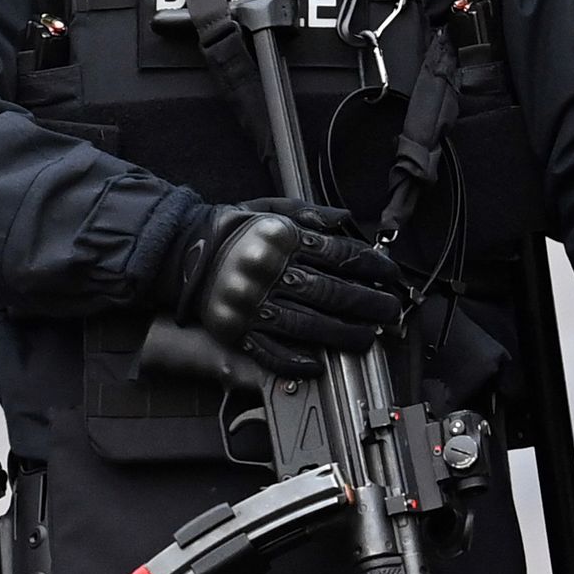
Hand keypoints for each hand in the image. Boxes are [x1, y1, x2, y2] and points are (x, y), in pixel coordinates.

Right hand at [173, 197, 407, 373]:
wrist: (184, 250)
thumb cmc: (234, 230)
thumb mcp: (272, 209)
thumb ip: (311, 214)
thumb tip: (348, 220)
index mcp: (281, 238)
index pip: (339, 255)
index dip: (372, 267)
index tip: (389, 276)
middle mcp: (268, 270)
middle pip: (331, 293)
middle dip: (368, 305)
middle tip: (389, 312)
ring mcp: (252, 303)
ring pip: (308, 325)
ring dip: (344, 335)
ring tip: (366, 338)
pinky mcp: (236, 329)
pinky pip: (270, 350)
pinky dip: (296, 360)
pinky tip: (319, 364)